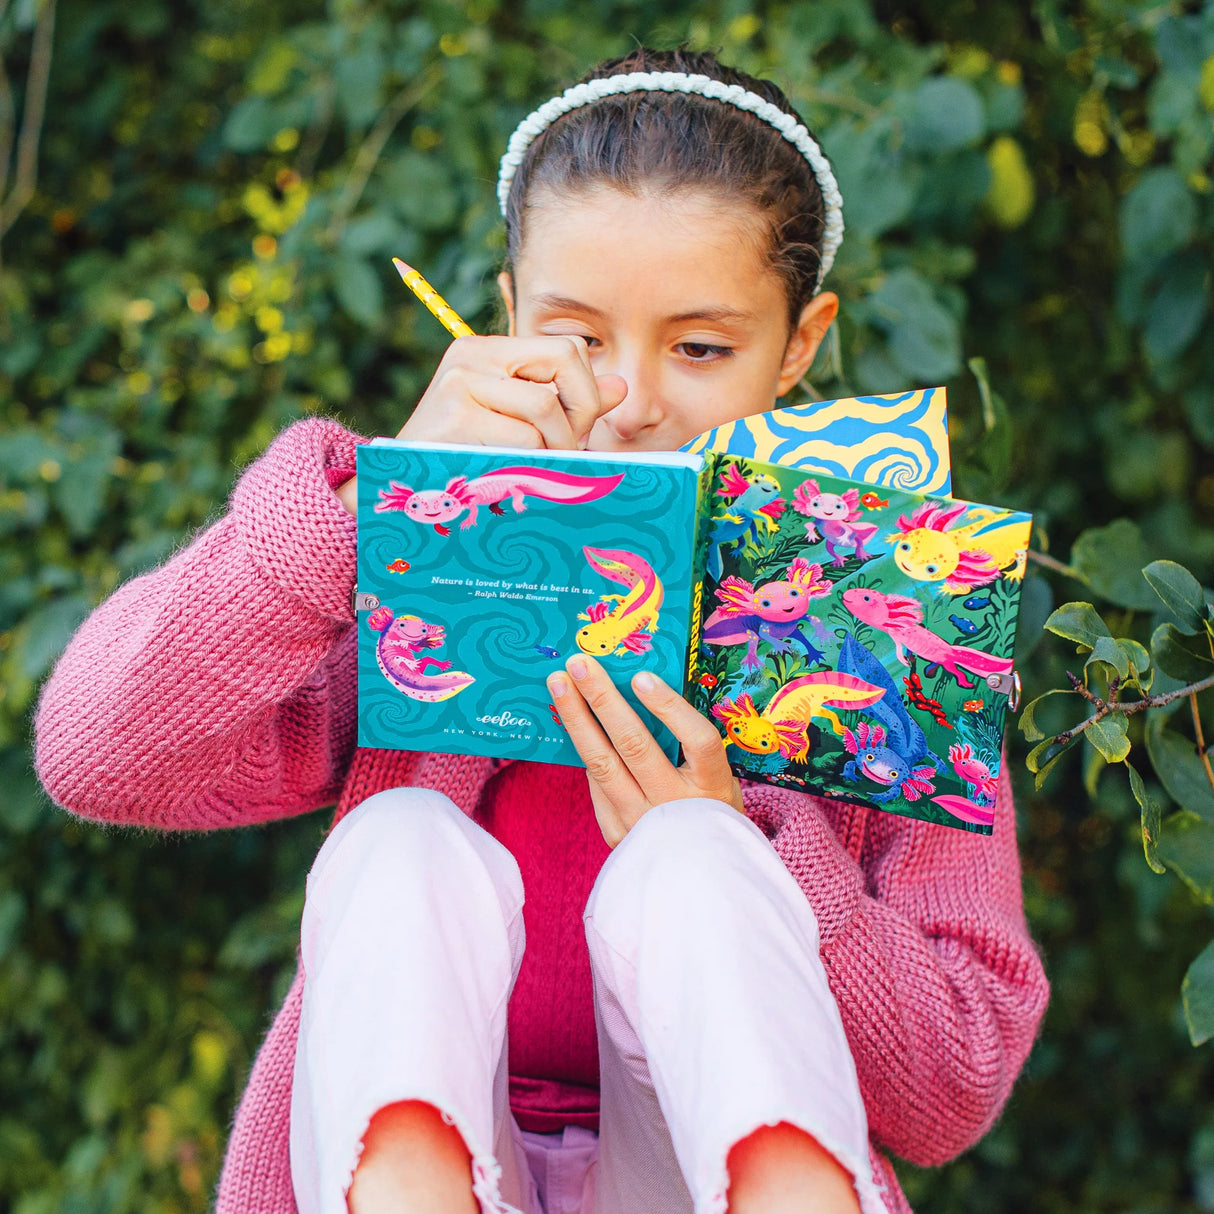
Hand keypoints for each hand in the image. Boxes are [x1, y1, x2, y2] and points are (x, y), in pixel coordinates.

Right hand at [335, 335, 627, 514]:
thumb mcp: (516, 424)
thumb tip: (620, 387)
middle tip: (566, 451)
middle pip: (564, 363)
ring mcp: (459, 384)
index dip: (584, 390)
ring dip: (554, 448)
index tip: (574, 429)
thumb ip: (567, 404)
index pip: (566, 348)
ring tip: (536, 469)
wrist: (401, 488)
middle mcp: (471, 357)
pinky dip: (529, 464)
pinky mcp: (454, 418)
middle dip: (580, 412)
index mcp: (487, 351)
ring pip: (545, 409)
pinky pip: (522, 440)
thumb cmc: (464, 458)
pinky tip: (512, 477)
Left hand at [547, 654, 744, 848]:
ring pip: (602, 763)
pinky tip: (574, 725)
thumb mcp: (717, 780)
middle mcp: (677, 806)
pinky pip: (597, 787)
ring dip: (577, 718)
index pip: (697, 742)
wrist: (699, 875)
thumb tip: (639, 693)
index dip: (670, 708)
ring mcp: (644, 824)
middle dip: (603, 698)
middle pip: (635, 745)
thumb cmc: (711, 810)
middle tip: (579, 664)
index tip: (641, 677)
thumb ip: (687, 746)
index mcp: (714, 787)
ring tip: (559, 685)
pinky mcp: (619, 835)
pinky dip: (587, 755)